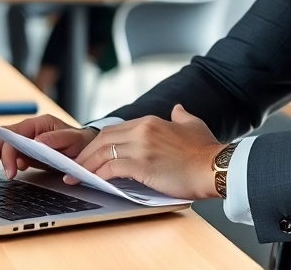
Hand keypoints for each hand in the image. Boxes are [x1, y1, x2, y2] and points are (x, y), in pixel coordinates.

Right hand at [0, 114, 97, 178]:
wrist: (87, 147)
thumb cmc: (81, 141)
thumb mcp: (74, 139)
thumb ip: (57, 139)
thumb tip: (37, 141)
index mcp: (39, 124)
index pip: (14, 133)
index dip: (6, 150)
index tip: (9, 169)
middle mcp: (30, 130)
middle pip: (3, 138)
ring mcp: (27, 141)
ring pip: (4, 147)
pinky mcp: (27, 151)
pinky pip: (12, 156)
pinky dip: (6, 164)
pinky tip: (10, 172)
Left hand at [72, 104, 224, 200]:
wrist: (215, 167)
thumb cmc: (206, 152)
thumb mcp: (193, 126)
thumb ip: (182, 116)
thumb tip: (177, 109)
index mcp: (151, 121)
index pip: (114, 130)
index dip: (97, 143)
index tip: (89, 155)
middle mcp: (143, 129)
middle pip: (103, 139)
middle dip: (86, 154)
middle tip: (74, 167)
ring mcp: (141, 146)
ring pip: (102, 153)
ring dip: (85, 166)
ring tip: (75, 177)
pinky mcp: (142, 163)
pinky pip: (110, 168)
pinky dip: (97, 174)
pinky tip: (91, 181)